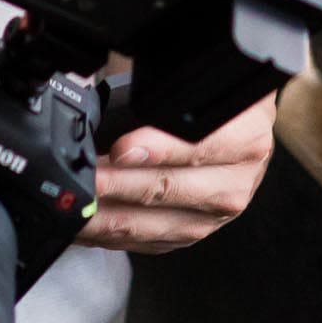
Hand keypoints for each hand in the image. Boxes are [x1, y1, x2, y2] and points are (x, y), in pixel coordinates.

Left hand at [78, 92, 275, 253]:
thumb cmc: (212, 100)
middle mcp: (235, 181)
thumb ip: (164, 86)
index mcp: (246, 137)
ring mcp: (214, 214)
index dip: (157, 149)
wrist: (241, 128)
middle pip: (168, 188)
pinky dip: (113, 234)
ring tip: (75, 204)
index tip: (121, 149)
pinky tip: (87, 223)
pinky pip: (148, 241)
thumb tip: (106, 91)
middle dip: (117, 185)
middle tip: (84, 177)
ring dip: (107, 215)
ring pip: (153, 223)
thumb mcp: (198, 81)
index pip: (199, 146)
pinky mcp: (193, 233)